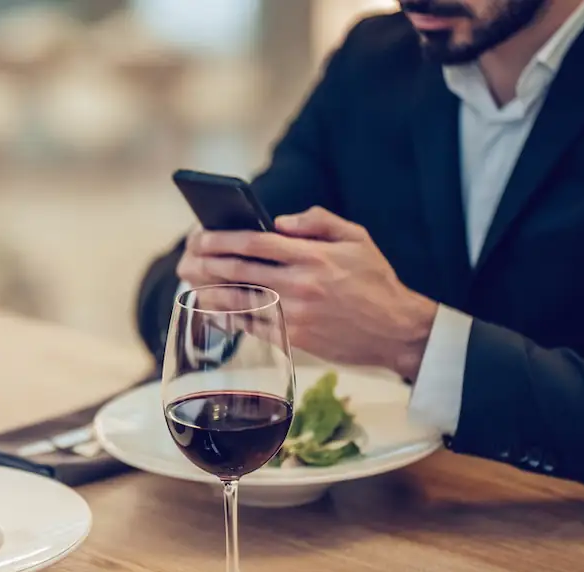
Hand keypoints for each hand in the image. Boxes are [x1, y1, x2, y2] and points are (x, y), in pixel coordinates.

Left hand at [176, 207, 437, 379]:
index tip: (201, 235)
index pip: (255, 242)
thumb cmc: (376, 281)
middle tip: (186, 257)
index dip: (222, 238)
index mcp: (313, 256)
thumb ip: (317, 221)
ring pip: (240, 300)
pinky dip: (228, 319)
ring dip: (209, 290)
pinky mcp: (294, 338)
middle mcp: (300, 284)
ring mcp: (296, 313)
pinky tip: (212, 310)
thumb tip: (278, 221)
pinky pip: (252, 327)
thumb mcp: (357, 238)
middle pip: (239, 270)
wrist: (396, 330)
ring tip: (191, 281)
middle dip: (206, 262)